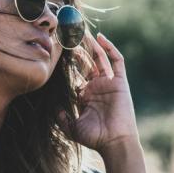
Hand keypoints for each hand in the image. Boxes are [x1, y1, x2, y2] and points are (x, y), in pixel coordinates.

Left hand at [57, 32, 139, 158]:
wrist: (114, 142)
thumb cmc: (95, 137)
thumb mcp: (72, 127)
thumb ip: (61, 117)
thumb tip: (53, 107)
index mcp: (86, 96)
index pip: (76, 74)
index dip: (68, 63)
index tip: (57, 51)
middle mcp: (97, 87)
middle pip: (88, 63)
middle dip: (79, 49)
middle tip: (68, 35)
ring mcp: (109, 83)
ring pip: (100, 58)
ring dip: (92, 45)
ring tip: (82, 31)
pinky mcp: (120, 81)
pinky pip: (117, 61)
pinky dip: (110, 48)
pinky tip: (100, 38)